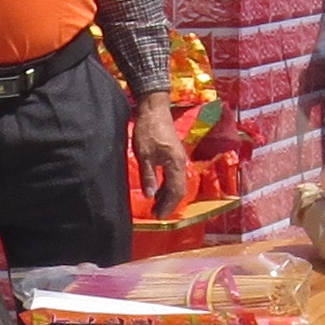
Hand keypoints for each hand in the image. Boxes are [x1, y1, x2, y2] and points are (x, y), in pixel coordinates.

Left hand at [132, 100, 193, 220]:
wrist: (154, 109)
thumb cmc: (148, 130)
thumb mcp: (144, 155)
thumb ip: (148, 176)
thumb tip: (150, 196)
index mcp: (175, 164)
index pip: (176, 191)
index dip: (168, 205)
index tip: (159, 215)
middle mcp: (181, 162)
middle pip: (179, 189)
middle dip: (169, 203)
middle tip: (157, 213)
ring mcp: (179, 158)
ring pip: (177, 182)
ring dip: (168, 195)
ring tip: (156, 205)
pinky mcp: (174, 154)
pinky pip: (174, 175)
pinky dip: (167, 185)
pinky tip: (157, 189)